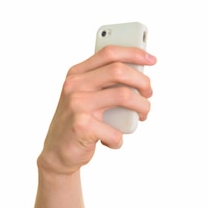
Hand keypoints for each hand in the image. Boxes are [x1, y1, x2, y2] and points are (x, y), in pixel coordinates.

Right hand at [38, 46, 156, 174]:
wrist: (57, 153)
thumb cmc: (79, 124)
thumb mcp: (86, 97)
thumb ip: (104, 84)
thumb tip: (139, 76)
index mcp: (77, 74)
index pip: (108, 53)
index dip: (133, 53)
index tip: (151, 60)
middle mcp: (75, 85)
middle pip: (119, 71)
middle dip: (143, 82)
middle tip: (148, 94)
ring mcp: (77, 105)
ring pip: (124, 96)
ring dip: (142, 107)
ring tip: (142, 115)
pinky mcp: (82, 126)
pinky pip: (116, 131)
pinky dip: (120, 139)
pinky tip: (113, 141)